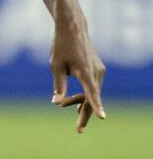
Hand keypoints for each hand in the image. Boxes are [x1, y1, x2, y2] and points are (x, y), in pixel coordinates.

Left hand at [50, 15, 105, 133]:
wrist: (73, 28)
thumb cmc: (62, 46)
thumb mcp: (56, 66)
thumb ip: (58, 85)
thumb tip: (56, 103)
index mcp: (85, 71)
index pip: (92, 93)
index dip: (96, 106)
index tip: (102, 117)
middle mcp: (96, 72)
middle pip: (93, 97)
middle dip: (85, 114)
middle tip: (79, 131)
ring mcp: (99, 70)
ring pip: (93, 92)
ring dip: (81, 102)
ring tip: (67, 110)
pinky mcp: (97, 69)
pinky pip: (92, 86)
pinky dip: (85, 94)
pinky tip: (77, 105)